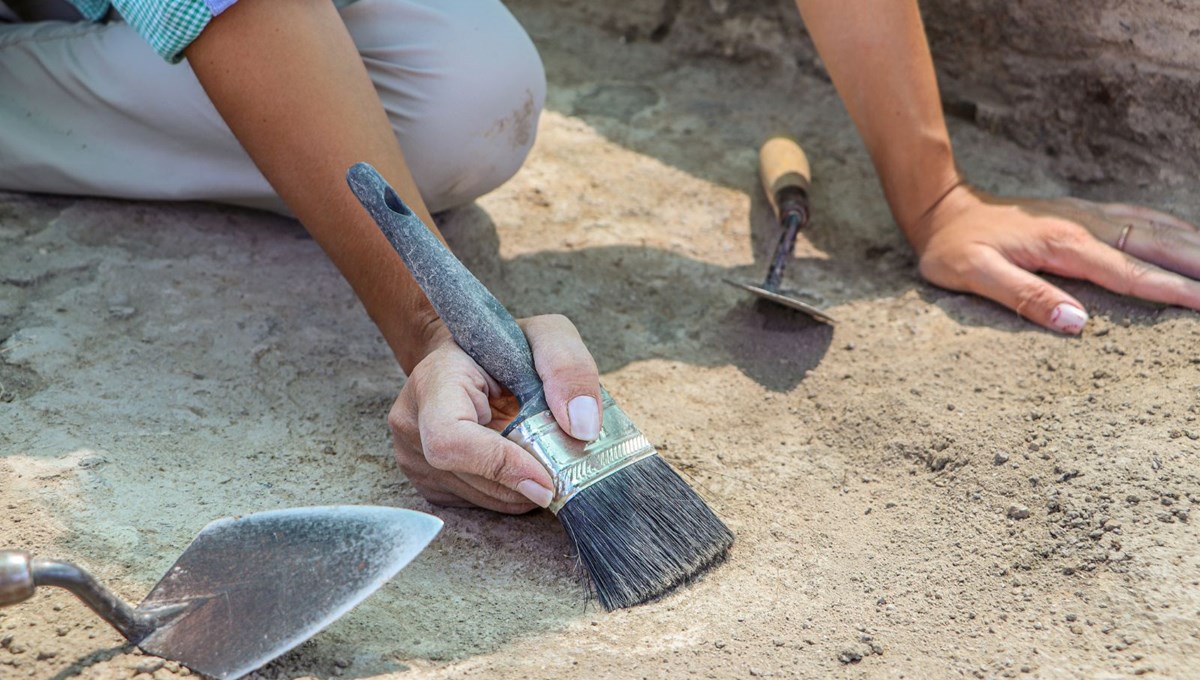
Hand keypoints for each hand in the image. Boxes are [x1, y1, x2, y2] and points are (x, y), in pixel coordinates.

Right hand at [388, 315, 601, 512]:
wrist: (466, 358)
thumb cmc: (502, 346)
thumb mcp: (545, 336)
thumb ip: (568, 367)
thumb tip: (582, 427)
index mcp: (433, 380)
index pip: (450, 440)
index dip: (500, 466)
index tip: (546, 479)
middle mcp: (411, 422)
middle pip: (471, 477)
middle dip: (525, 481)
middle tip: (560, 466)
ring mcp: (412, 457)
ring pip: (479, 499)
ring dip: (521, 490)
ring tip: (542, 459)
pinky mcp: (428, 482)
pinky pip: (476, 505)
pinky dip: (510, 493)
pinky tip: (521, 466)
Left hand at [910, 184, 1199, 333]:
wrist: (942, 209)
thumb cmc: (954, 247)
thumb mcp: (974, 276)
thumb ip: (1024, 297)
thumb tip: (1076, 322)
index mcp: (1063, 245)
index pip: (1128, 273)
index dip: (1170, 290)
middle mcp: (1083, 225)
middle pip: (1154, 245)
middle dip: (1196, 263)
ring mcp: (1085, 215)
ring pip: (1153, 227)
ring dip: (1191, 243)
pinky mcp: (1081, 213)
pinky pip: (1138, 217)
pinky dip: (1170, 227)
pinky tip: (1187, 236)